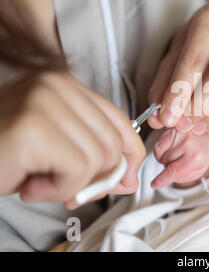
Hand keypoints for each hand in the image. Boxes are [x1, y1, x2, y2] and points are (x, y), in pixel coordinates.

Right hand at [0, 71, 145, 208]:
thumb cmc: (5, 156)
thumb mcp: (58, 152)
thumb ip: (96, 159)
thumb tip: (130, 179)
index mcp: (65, 85)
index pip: (119, 119)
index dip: (130, 153)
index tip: (126, 177)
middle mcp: (57, 84)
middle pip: (113, 142)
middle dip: (98, 177)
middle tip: (66, 188)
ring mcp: (44, 101)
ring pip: (99, 158)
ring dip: (70, 184)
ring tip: (38, 180)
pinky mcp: (33, 127)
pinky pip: (78, 169)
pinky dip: (57, 189)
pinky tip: (29, 184)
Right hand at [151, 128, 208, 188]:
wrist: (207, 140)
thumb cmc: (201, 157)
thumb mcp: (196, 172)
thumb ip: (180, 177)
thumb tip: (163, 178)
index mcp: (197, 156)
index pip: (174, 171)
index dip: (162, 179)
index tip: (154, 184)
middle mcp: (189, 142)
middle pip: (165, 162)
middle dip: (168, 166)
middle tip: (179, 161)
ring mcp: (179, 132)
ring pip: (159, 154)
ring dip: (164, 157)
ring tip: (177, 153)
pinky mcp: (172, 128)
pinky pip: (158, 145)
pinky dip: (161, 150)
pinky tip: (171, 148)